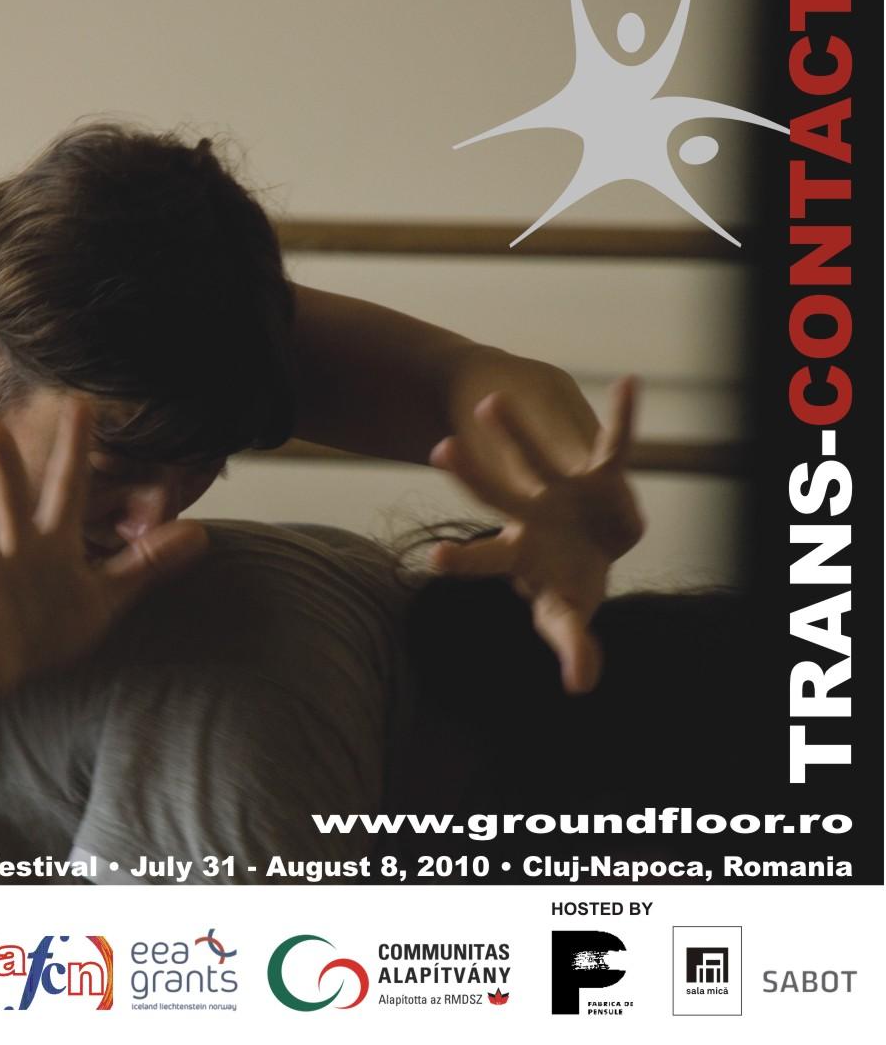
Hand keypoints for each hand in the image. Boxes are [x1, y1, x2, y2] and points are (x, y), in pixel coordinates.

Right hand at [0, 400, 207, 698]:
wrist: (8, 666)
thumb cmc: (54, 621)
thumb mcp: (108, 593)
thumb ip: (147, 561)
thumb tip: (200, 534)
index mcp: (54, 545)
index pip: (69, 489)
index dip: (76, 450)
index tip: (82, 404)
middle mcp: (18, 555)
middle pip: (14, 503)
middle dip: (6, 467)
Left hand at [428, 377, 643, 693]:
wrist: (588, 547)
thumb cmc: (566, 585)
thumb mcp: (566, 618)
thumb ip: (572, 645)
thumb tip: (581, 686)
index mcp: (518, 554)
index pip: (485, 558)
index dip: (464, 559)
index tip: (433, 554)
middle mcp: (529, 514)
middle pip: (495, 494)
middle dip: (470, 475)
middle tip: (440, 448)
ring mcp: (559, 490)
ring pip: (535, 457)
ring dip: (515, 430)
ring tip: (490, 398)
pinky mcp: (598, 475)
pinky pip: (617, 443)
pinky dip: (626, 417)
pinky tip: (635, 382)